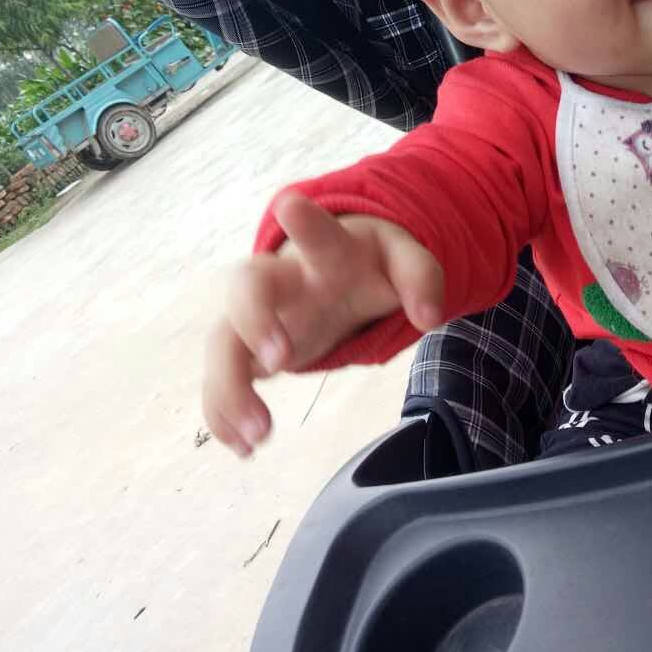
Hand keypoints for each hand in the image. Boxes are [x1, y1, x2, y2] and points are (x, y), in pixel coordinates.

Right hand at [202, 192, 443, 456]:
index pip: (317, 232)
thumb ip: (423, 278)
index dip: (305, 220)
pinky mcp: (247, 349)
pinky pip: (221, 379)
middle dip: (256, 320)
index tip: (290, 203)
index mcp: (327, 251)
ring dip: (233, 388)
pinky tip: (243, 448)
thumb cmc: (370, 264)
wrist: (337, 271)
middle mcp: (282, 279)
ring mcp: (258, 315)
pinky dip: (224, 413)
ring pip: (224, 342)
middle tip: (280, 362)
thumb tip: (430, 317)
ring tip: (260, 436)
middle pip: (246, 286)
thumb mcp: (406, 260)